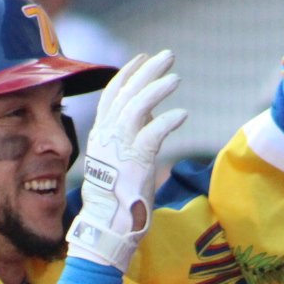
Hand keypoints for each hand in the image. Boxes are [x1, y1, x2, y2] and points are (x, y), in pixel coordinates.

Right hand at [67, 51, 185, 270]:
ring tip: (176, 78)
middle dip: (147, 71)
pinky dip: (167, 120)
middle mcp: (106, 136)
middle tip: (168, 56)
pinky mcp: (134, 162)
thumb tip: (151, 112)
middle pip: (126, 93)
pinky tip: (182, 113)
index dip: (128, 73)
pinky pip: (152, 134)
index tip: (143, 58)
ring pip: (137, 107)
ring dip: (157, 89)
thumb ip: (133, 133)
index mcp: (101, 133)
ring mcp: (119, 148)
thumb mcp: (121, 158)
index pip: (112, 94)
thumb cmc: (117, 197)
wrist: (106, 227)